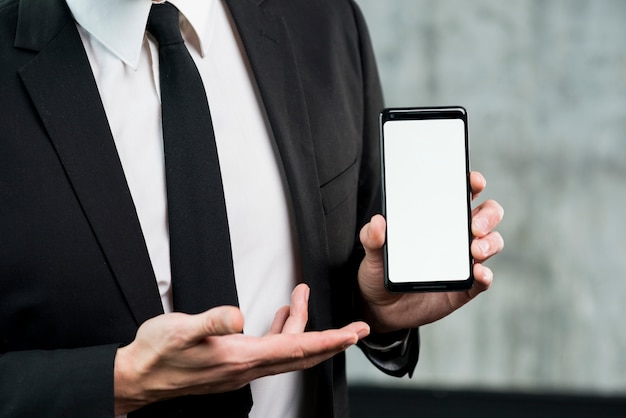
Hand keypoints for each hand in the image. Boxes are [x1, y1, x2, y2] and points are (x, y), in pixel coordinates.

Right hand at [113, 283, 368, 414]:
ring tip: (301, 298)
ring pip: (286, 351)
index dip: (329, 340)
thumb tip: (238, 315)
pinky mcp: (233, 365)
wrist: (139, 376)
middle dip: (331, 340)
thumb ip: (211, 322)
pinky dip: (282, 332)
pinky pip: (270, 351)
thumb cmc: (157, 353)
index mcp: (241, 357)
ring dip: (301, 327)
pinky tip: (279, 316)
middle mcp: (247, 367)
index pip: (297, 348)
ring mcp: (241, 369)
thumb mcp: (180, 330)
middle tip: (355, 328)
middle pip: (302, 355)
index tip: (353, 333)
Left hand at [358, 171, 503, 332]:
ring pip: (492, 243)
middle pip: (487, 215)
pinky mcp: (464, 287)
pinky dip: (485, 275)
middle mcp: (455, 235)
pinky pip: (483, 280)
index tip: (473, 181)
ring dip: (490, 243)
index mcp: (436, 219)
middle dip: (488, 215)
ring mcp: (463, 261)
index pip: (461, 193)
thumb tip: (377, 221)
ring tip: (475, 250)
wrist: (379, 308)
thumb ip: (372, 237)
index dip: (472, 183)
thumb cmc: (379, 271)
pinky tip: (478, 273)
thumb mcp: (372, 253)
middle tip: (474, 225)